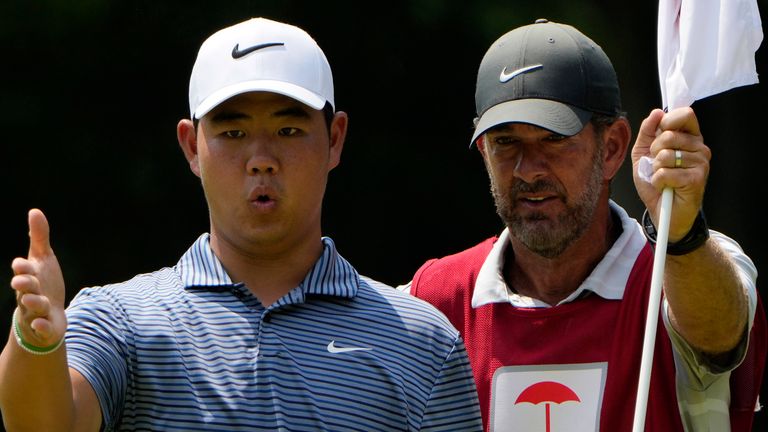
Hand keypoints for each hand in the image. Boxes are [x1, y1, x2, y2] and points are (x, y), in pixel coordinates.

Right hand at [10, 209, 66, 347]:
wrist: (47, 314)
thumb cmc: (43, 282)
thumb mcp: (43, 259)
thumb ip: (39, 237)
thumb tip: (35, 211)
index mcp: (29, 277)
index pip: (23, 271)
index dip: (22, 268)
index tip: (21, 263)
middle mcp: (28, 294)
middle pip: (25, 289)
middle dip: (24, 284)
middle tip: (21, 281)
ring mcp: (35, 311)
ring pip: (32, 308)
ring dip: (33, 303)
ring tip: (35, 299)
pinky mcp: (45, 327)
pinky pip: (42, 328)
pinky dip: (42, 326)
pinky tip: (42, 323)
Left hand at [631, 107, 710, 241]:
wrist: (661, 210)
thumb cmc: (656, 181)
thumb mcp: (644, 154)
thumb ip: (647, 132)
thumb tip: (656, 113)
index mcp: (689, 137)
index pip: (685, 114)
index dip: (667, 121)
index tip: (659, 135)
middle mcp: (700, 147)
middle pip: (669, 135)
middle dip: (654, 152)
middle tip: (658, 165)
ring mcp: (701, 163)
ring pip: (665, 155)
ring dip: (656, 169)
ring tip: (663, 177)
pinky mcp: (696, 179)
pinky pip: (665, 173)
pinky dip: (658, 181)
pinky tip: (665, 187)